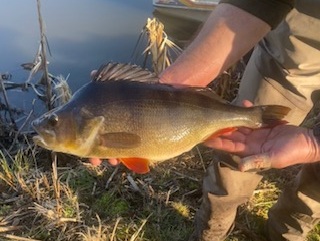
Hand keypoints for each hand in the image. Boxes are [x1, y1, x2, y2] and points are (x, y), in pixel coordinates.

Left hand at [204, 101, 319, 170]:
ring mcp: (256, 132)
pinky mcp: (263, 124)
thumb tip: (240, 166)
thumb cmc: (291, 153)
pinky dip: (247, 110)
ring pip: (240, 124)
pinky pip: (253, 115)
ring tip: (221, 109)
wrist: (307, 142)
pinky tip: (243, 103)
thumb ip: (257, 161)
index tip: (204, 137)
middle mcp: (250, 141)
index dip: (217, 141)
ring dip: (231, 117)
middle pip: (231, 133)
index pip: (229, 145)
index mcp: (249, 151)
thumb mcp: (274, 159)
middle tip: (208, 119)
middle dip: (220, 127)